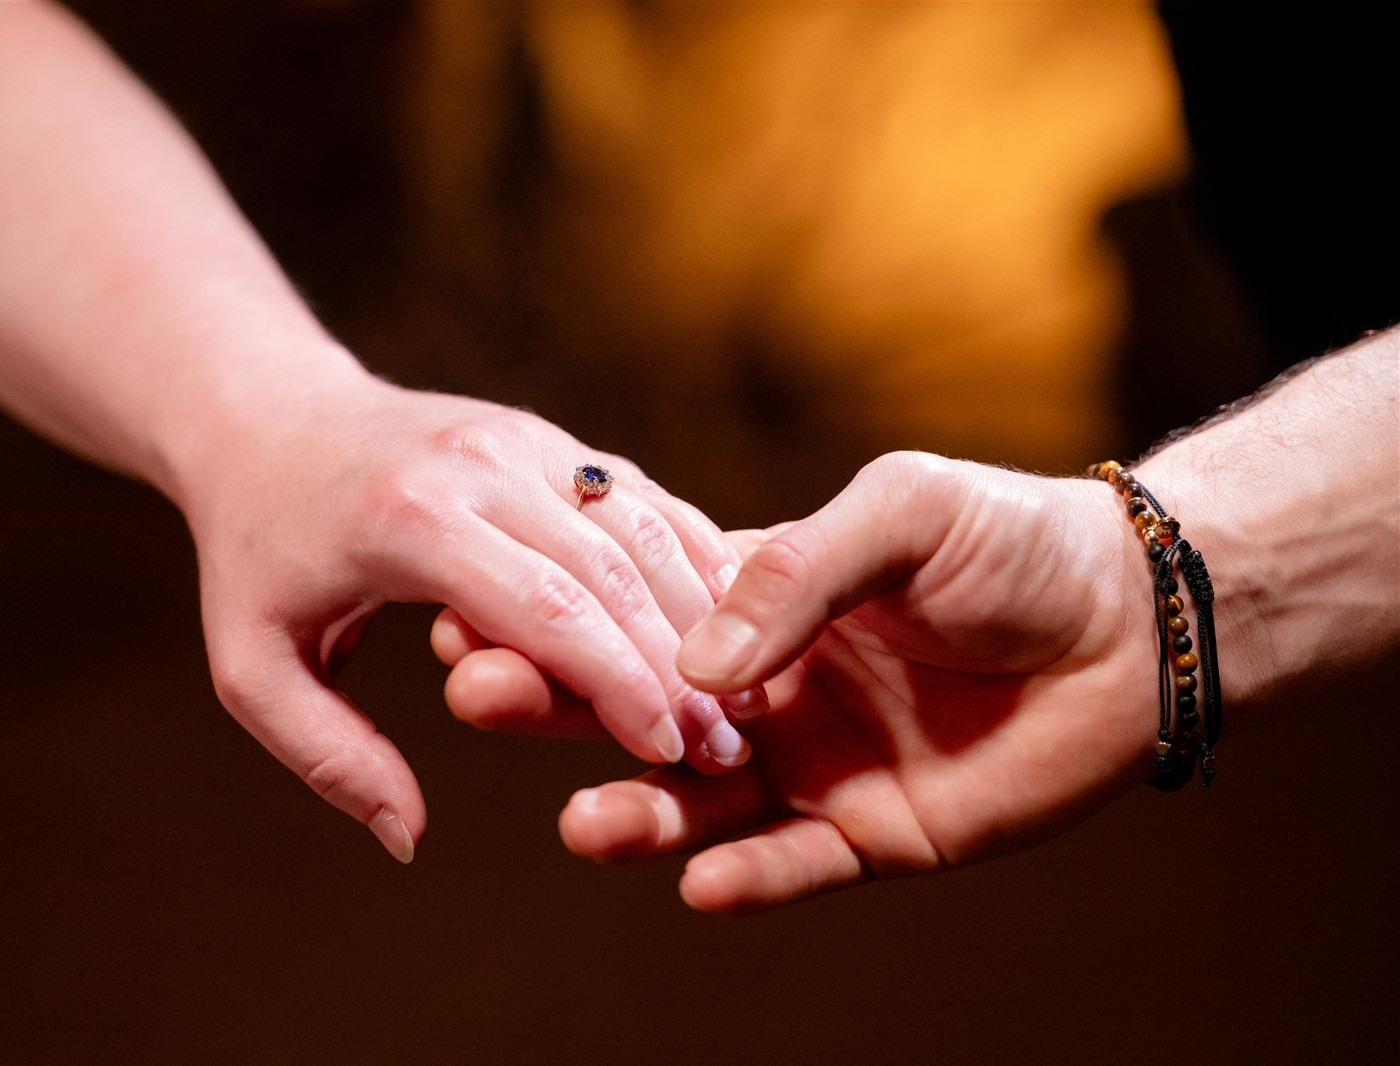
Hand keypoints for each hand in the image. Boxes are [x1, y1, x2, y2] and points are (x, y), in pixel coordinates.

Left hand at [181, 369, 751, 861]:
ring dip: (699, 612)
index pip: (546, 606)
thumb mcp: (253, 665)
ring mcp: (523, 438)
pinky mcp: (548, 437)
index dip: (618, 682)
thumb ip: (328, 754)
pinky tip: (727, 625)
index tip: (668, 754)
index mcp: (412, 519)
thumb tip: (407, 839)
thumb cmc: (259, 555)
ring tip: (733, 701)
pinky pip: (638, 495)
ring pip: (641, 524)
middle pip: (611, 566)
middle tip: (721, 746)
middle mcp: (481, 463)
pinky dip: (688, 556)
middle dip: (677, 662)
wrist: (272, 421)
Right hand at [438, 452, 1156, 910]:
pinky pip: (792, 863)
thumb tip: (692, 660)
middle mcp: (767, 688)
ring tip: (585, 824)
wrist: (1134, 622)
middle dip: (559, 708)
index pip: (633, 616)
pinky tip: (698, 882)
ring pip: (698, 801)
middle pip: (638, 709)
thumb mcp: (899, 512)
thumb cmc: (1015, 541)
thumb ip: (794, 572)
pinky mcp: (871, 832)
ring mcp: (812, 764)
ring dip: (639, 815)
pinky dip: (745, 878)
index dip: (556, 620)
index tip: (471, 617)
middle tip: (479, 699)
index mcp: (760, 601)